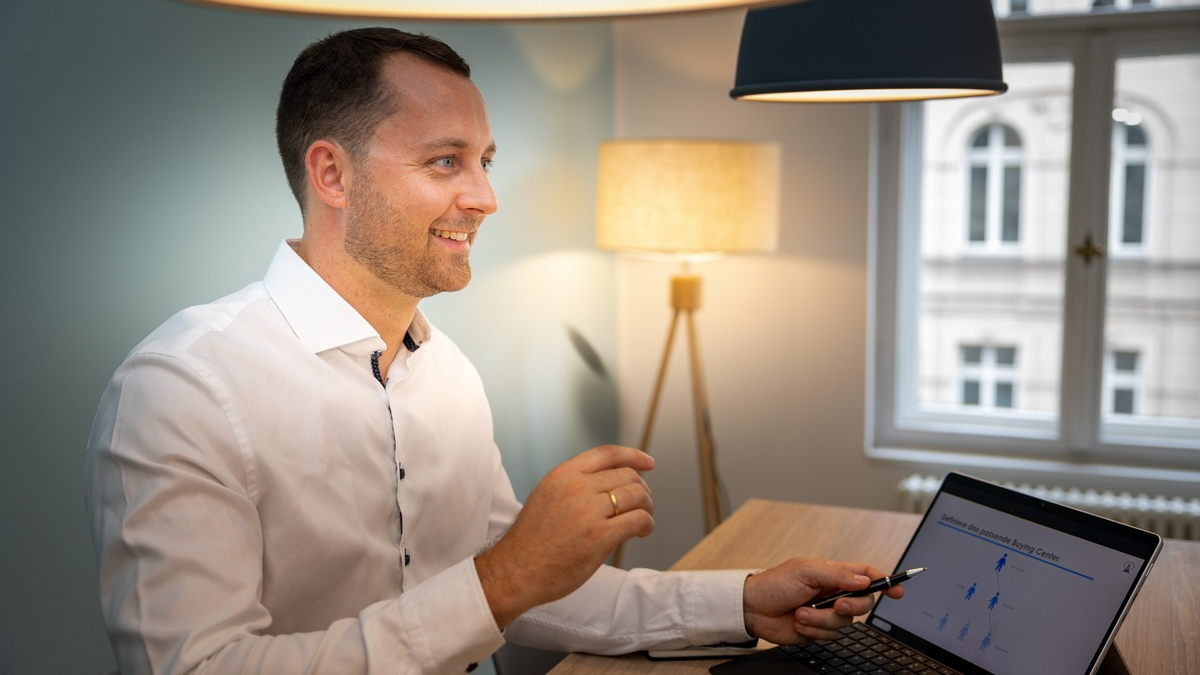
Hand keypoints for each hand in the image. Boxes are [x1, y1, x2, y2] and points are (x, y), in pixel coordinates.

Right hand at [474, 445, 654, 627]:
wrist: (515, 571)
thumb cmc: (532, 541)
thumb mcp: (548, 497)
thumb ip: (575, 486)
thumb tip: (612, 486)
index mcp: (563, 474)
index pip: (607, 453)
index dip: (633, 456)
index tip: (648, 463)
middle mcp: (576, 487)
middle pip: (627, 476)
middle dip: (642, 491)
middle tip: (643, 507)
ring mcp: (587, 511)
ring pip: (637, 495)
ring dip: (647, 508)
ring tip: (643, 522)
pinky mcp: (598, 536)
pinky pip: (638, 520)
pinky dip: (646, 524)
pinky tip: (641, 533)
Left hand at [742, 558, 903, 643]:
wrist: (753, 608)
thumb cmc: (775, 584)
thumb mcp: (806, 571)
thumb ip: (837, 575)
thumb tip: (864, 581)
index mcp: (833, 574)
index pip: (866, 575)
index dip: (885, 581)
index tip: (897, 590)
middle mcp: (833, 593)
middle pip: (863, 603)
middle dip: (851, 607)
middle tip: (835, 605)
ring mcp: (827, 613)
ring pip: (845, 624)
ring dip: (821, 620)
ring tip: (801, 612)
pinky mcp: (818, 630)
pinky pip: (831, 636)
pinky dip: (814, 631)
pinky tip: (799, 622)